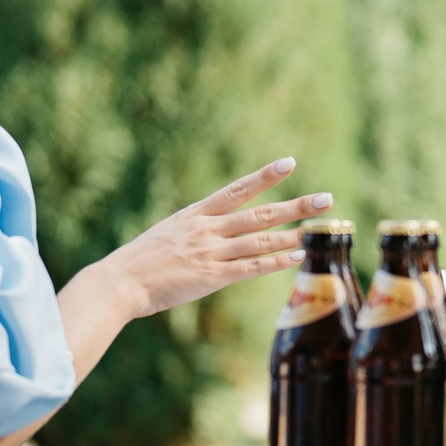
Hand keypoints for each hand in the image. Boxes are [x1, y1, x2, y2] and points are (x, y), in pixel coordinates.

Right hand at [89, 159, 332, 319]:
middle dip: (296, 206)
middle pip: (260, 213)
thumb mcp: (168, 233)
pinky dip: (275, 262)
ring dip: (292, 234)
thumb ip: (195, 230)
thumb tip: (215, 230)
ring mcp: (211, 252)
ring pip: (261, 240)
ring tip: (318, 228)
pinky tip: (296, 257)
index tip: (290, 163)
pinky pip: (251, 268)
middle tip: (326, 198)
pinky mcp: (212, 277)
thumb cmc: (140, 261)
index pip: (237, 189)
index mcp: (196, 215)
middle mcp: (207, 229)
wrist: (119, 282)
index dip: (265, 176)